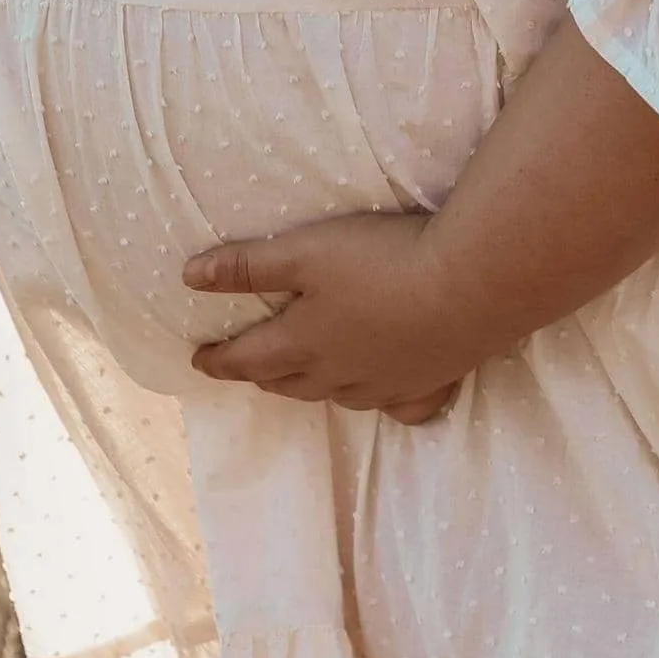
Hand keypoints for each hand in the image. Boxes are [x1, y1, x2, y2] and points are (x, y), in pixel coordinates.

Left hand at [184, 215, 470, 420]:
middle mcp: (339, 373)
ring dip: (311, 388)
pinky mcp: (429, 382)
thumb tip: (188, 278)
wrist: (471, 285)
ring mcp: (386, 383)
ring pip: (337, 395)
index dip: (218, 359)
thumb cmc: (381, 261)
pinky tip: (386, 396)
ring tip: (304, 379)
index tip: (198, 361)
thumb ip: (246, 266)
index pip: (247, 358)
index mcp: (303, 343)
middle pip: (289, 382)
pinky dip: (380, 400)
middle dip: (261, 375)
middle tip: (246, 368)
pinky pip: (395, 405)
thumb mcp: (303, 252)